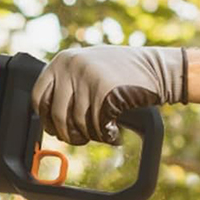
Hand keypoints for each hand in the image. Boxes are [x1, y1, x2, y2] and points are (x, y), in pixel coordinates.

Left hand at [31, 45, 187, 145]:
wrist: (160, 68)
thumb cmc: (124, 71)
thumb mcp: (87, 65)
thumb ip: (66, 82)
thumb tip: (44, 114)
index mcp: (62, 60)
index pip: (39, 97)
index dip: (45, 118)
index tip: (55, 128)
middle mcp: (71, 67)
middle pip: (57, 115)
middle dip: (68, 133)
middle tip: (79, 139)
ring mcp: (88, 79)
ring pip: (79, 123)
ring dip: (90, 135)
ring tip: (101, 134)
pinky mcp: (106, 93)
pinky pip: (97, 126)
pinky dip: (106, 137)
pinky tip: (114, 135)